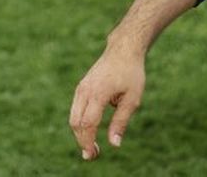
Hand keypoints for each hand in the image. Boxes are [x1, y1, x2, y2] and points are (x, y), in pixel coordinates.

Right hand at [69, 44, 146, 160]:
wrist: (122, 51)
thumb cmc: (131, 74)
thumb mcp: (132, 100)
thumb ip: (121, 122)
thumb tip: (114, 144)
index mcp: (98, 93)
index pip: (87, 123)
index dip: (88, 141)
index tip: (92, 155)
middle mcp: (84, 91)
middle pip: (76, 122)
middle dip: (82, 141)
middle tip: (93, 155)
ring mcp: (80, 88)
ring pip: (73, 116)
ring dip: (80, 133)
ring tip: (92, 146)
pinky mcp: (81, 88)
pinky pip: (75, 109)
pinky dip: (80, 123)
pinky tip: (90, 131)